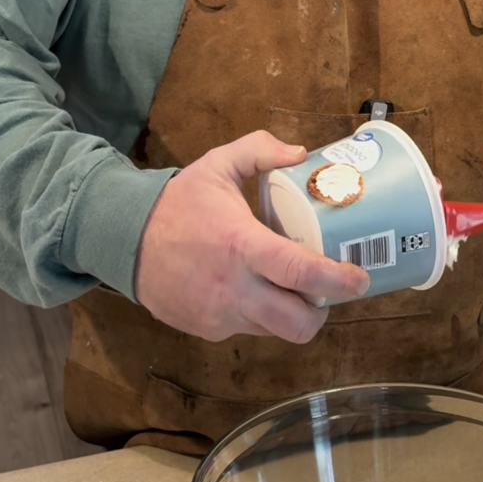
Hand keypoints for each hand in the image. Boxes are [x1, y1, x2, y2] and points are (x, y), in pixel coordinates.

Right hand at [134, 131, 369, 340]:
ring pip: (275, 332)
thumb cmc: (176, 203)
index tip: (360, 278)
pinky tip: (254, 292)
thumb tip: (301, 154)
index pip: (302, 274)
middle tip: (326, 292)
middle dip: (321, 313)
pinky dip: (259, 316)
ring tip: (291, 290)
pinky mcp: (207, 330)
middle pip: (297, 324)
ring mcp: (219, 315)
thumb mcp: (217, 164)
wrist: (122, 239)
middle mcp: (234, 289)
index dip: (339, 282)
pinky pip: (247, 331)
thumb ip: (260, 150)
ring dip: (290, 316)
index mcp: (242, 246)